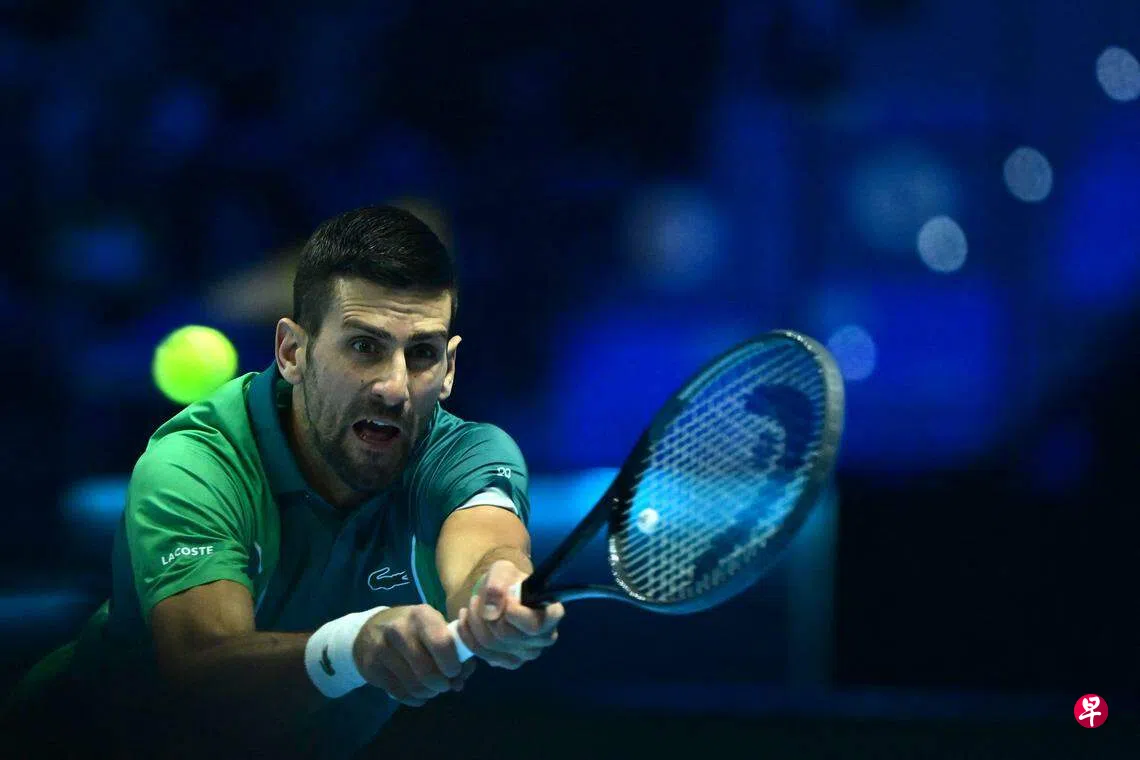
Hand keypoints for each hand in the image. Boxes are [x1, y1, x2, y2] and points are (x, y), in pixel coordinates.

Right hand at [353, 605, 476, 706]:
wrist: (371, 629)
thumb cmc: (413, 629)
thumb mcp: (434, 628)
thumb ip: (454, 650)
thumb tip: (460, 681)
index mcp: (422, 615)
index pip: (443, 644)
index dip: (453, 665)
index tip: (455, 671)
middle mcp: (399, 629)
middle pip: (428, 672)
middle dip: (442, 684)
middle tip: (444, 683)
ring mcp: (382, 649)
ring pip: (415, 686)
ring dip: (429, 693)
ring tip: (431, 687)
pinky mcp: (371, 667)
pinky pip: (401, 694)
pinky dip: (415, 699)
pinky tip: (416, 691)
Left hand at [455, 560, 563, 669]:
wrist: (497, 595)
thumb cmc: (507, 582)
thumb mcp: (502, 571)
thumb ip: (497, 584)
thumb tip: (492, 613)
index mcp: (551, 613)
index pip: (537, 624)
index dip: (517, 615)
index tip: (507, 600)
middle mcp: (545, 638)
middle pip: (507, 635)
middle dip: (486, 615)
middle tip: (477, 598)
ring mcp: (528, 653)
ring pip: (491, 645)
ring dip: (474, 622)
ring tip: (472, 605)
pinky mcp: (510, 662)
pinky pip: (481, 653)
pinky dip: (468, 635)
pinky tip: (466, 619)